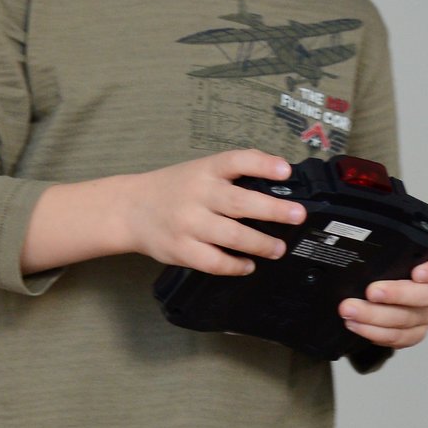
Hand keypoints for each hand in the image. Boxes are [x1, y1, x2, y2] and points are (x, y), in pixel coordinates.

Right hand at [124, 150, 304, 275]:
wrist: (130, 209)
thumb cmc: (175, 189)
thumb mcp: (200, 171)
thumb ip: (230, 178)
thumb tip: (278, 190)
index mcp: (205, 170)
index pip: (237, 161)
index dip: (263, 164)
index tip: (286, 171)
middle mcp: (198, 194)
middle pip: (240, 202)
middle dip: (273, 210)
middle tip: (297, 216)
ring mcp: (189, 223)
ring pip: (232, 236)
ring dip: (261, 244)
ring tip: (278, 248)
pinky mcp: (181, 249)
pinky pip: (214, 262)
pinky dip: (235, 265)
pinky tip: (248, 265)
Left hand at [338, 245, 427, 350]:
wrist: (370, 287)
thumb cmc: (381, 263)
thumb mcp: (384, 247)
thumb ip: (381, 242)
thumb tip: (357, 237)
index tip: (418, 272)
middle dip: (396, 294)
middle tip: (371, 291)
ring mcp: (427, 313)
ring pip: (410, 319)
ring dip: (376, 316)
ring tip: (351, 310)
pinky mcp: (415, 332)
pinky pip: (400, 337)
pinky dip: (376, 333)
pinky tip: (357, 324)